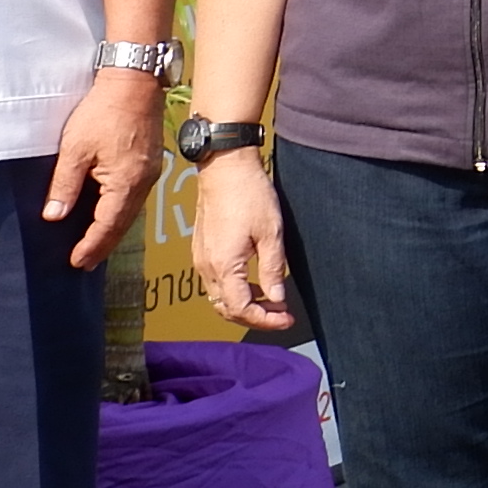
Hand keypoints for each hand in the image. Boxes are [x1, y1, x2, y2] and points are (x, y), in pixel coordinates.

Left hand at [43, 69, 162, 270]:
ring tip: (95, 245)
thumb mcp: (75, 149)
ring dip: (112, 230)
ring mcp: (149, 173)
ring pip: (130, 211)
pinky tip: (109, 214)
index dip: (91, 245)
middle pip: (122, 223)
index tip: (76, 262)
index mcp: (125, 182)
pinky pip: (134, 197)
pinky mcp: (149, 162)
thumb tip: (54, 216)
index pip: (107, 225)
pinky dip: (120, 212)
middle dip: (103, 244)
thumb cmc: (103, 111)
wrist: (133, 81)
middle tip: (85, 263)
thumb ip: (65, 185)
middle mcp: (143, 182)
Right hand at [190, 148, 289, 327]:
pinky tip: (255, 283)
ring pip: (219, 297)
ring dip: (244, 305)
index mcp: (224, 266)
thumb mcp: (271, 233)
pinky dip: (235, 291)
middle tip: (281, 314)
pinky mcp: (202, 250)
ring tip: (271, 301)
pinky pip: (215, 282)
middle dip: (255, 316)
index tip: (287, 319)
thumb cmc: (249, 195)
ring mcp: (201, 259)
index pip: (241, 309)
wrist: (224, 168)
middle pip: (227, 309)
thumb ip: (273, 269)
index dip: (265, 320)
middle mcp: (207, 267)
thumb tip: (276, 299)